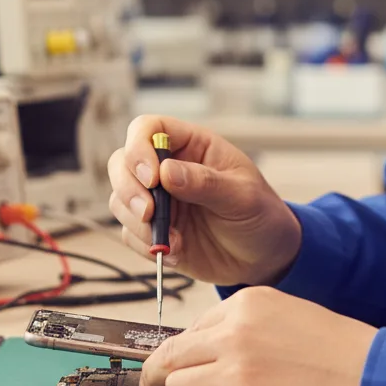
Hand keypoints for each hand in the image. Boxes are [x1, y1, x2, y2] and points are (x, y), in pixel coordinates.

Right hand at [108, 115, 301, 286]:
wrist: (265, 257)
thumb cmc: (261, 215)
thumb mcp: (242, 196)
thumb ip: (206, 183)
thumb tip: (166, 172)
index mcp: (192, 146)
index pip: (149, 128)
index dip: (140, 147)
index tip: (152, 178)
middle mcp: (168, 168)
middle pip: (122, 162)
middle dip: (128, 188)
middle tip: (147, 213)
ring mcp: (159, 200)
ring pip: (120, 200)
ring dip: (138, 223)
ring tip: (174, 242)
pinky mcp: (154, 230)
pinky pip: (130, 234)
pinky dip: (145, 246)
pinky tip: (177, 252)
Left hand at [140, 286, 378, 385]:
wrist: (368, 377)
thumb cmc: (330, 345)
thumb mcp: (279, 309)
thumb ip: (233, 322)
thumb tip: (193, 345)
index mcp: (243, 305)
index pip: (184, 330)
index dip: (170, 352)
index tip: (161, 364)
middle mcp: (234, 336)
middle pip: (168, 361)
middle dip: (159, 377)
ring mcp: (236, 377)